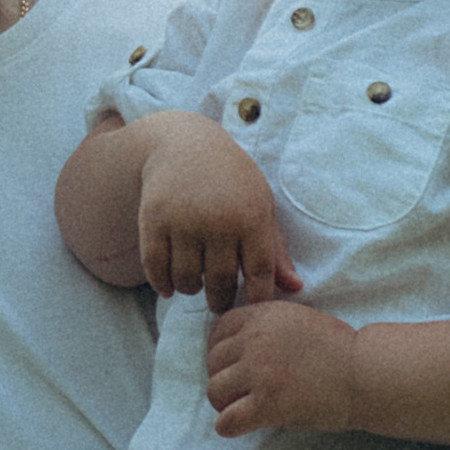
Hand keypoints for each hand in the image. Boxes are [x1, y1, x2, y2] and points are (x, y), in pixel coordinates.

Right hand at [137, 117, 297, 312]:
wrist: (184, 144)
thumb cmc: (231, 180)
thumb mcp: (260, 205)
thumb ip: (275, 249)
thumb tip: (295, 287)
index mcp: (251, 217)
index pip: (259, 273)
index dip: (258, 297)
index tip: (252, 305)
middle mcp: (218, 221)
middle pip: (221, 282)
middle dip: (221, 301)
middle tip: (219, 303)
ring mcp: (184, 221)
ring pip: (187, 279)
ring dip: (190, 289)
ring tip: (194, 285)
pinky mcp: (153, 219)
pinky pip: (155, 267)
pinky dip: (162, 284)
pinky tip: (169, 287)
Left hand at [205, 293, 357, 436]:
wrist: (365, 374)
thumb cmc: (339, 350)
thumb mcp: (297, 320)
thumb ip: (266, 327)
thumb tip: (236, 347)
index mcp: (263, 315)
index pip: (219, 329)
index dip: (220, 349)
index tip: (229, 365)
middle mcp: (256, 339)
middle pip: (213, 361)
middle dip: (221, 377)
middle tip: (235, 393)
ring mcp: (260, 371)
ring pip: (215, 389)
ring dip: (223, 403)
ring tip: (237, 410)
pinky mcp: (268, 403)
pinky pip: (229, 420)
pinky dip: (229, 427)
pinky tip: (237, 428)